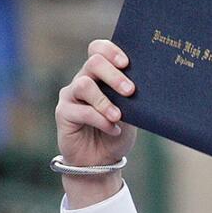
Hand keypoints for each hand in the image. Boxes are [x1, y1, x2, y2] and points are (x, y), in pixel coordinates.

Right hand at [56, 39, 137, 166]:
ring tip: (118, 116)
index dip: (110, 50)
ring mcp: (71, 96)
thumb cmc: (117, 132)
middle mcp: (83, 80)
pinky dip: (100, 120)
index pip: (98, 50)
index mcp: (100, 75)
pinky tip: (113, 129)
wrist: (102, 161)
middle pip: (93, 63)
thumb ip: (131, 98)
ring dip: (105, 101)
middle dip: (114, 75)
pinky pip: (81, 110)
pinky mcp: (64, 113)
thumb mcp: (131, 114)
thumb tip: (147, 84)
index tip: (127, 63)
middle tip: (130, 91)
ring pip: (84, 85)